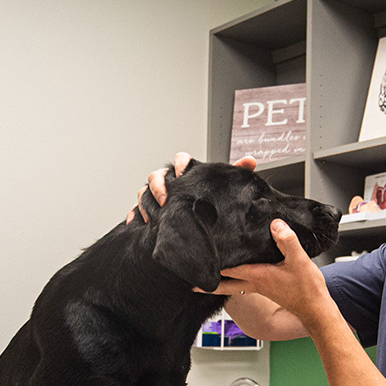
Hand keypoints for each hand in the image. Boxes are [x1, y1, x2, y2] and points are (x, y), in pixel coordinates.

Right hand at [126, 152, 256, 223]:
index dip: (179, 164)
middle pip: (157, 175)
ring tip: (153, 213)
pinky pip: (137, 209)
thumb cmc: (212, 201)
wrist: (200, 225)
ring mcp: (158, 197)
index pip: (180, 160)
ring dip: (146, 200)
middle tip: (166, 198)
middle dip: (159, 185)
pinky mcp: (150, 211)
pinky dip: (135, 214)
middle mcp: (170, 182)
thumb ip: (236, 173)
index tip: (182, 171)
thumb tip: (250, 161)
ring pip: (144, 191)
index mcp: (187, 173)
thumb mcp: (224, 188)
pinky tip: (136, 221)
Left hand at [206, 219, 329, 323]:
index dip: (212, 263)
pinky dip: (232, 280)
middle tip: (187, 280)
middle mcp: (254, 284)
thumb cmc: (307, 289)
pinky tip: (232, 275)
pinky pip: (242, 284)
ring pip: (230, 284)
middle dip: (205, 281)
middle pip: (222, 283)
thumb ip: (287, 241)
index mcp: (257, 276)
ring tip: (204, 276)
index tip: (196, 260)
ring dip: (217, 280)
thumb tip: (274, 224)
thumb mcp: (299, 260)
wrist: (316, 310)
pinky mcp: (266, 289)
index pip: (227, 270)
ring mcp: (259, 288)